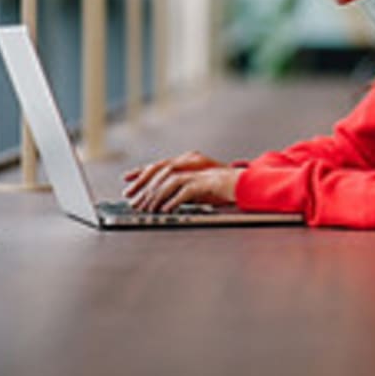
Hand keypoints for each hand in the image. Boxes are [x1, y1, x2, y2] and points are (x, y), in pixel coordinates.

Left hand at [123, 151, 241, 212]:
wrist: (245, 185)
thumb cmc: (221, 189)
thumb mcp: (196, 191)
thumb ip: (180, 193)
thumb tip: (162, 205)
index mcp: (185, 165)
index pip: (158, 168)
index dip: (141, 176)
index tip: (129, 189)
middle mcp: (189, 165)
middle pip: (160, 173)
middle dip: (144, 190)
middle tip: (135, 205)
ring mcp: (197, 173)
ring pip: (170, 182)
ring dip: (157, 196)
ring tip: (149, 210)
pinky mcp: (206, 183)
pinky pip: (185, 191)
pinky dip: (174, 200)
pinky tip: (167, 210)